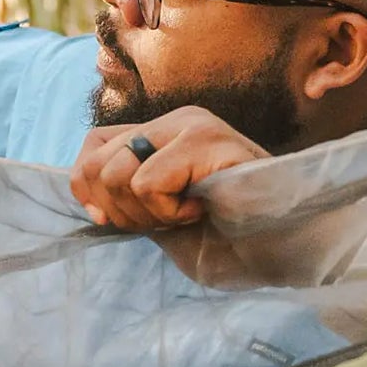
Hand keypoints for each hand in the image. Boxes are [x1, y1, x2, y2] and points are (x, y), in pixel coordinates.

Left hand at [69, 108, 269, 232]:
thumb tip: (86, 198)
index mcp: (165, 130)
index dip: (88, 188)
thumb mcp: (161, 214)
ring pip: (118, 174)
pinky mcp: (206, 141)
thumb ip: (125, 197)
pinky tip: (203, 210)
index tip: (111, 220)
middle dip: (120, 211)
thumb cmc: (227, 237)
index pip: (94, 144)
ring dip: (149, 214)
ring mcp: (193, 126)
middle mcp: (177, 119)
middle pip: (98, 164)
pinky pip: (146, 183)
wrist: (281, 248)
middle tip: (165, 221)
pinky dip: (169, 212)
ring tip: (189, 213)